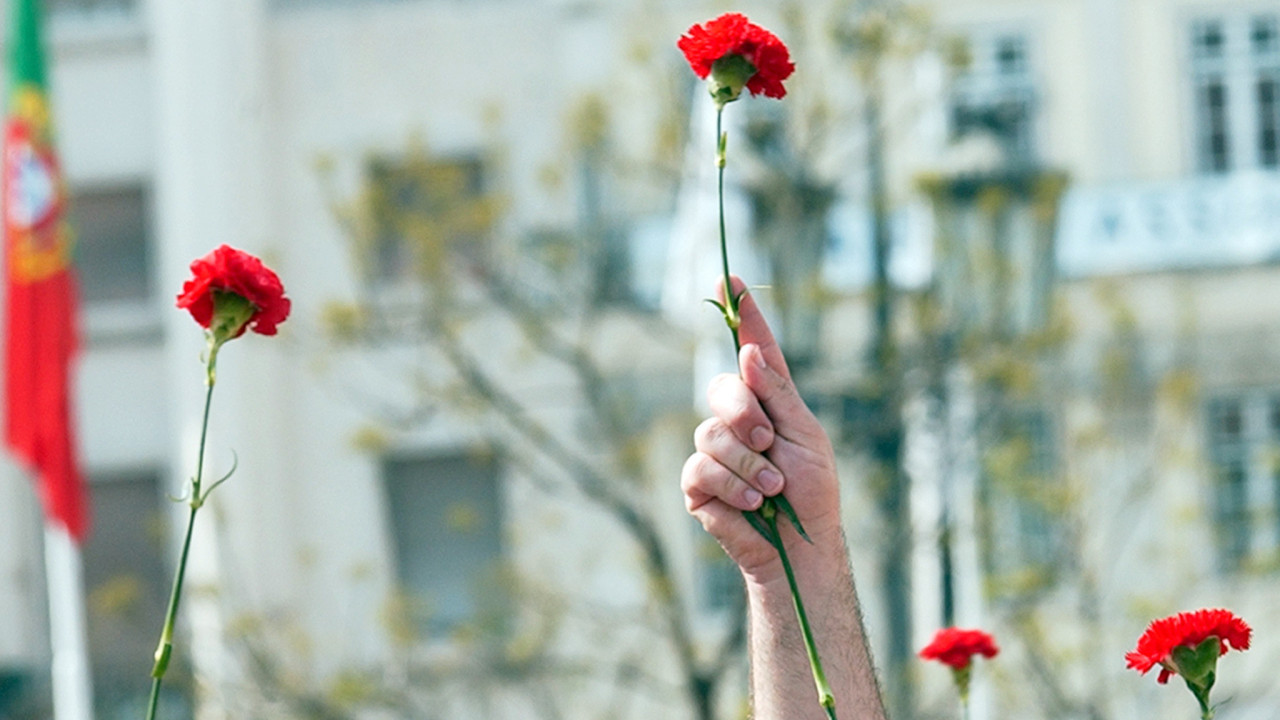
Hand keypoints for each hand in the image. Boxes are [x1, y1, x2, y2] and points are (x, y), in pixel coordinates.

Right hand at [681, 277, 840, 583]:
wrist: (800, 547)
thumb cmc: (813, 491)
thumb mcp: (806, 435)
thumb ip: (778, 394)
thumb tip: (748, 353)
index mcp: (769, 399)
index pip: (753, 349)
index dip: (743, 314)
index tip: (732, 277)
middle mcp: (738, 418)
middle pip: (722, 388)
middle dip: (745, 414)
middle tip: (769, 442)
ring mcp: (714, 450)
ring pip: (710, 432)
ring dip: (747, 463)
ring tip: (771, 488)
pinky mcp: (698, 484)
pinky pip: (700, 468)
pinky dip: (731, 485)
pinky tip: (751, 503)